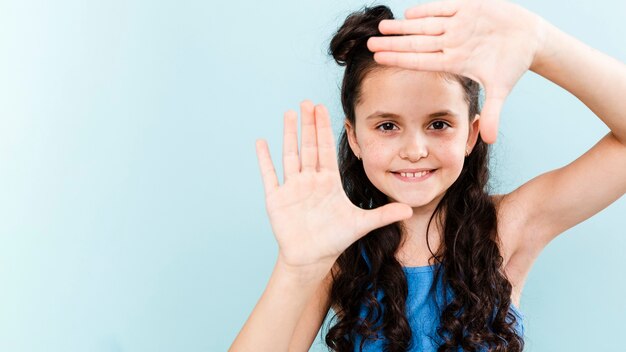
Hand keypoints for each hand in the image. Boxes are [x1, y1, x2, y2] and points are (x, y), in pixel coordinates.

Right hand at [255, 101, 412, 272]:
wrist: (311, 258)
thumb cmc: (334, 239)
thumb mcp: (361, 224)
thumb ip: (384, 215)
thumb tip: (411, 210)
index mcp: (328, 182)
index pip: (326, 149)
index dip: (324, 128)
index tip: (323, 108)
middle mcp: (310, 180)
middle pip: (309, 146)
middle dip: (308, 124)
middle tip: (306, 102)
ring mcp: (292, 188)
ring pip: (290, 155)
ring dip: (289, 134)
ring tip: (288, 113)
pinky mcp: (277, 199)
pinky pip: (270, 175)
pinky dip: (265, 160)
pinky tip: (261, 142)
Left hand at [366, 0, 546, 143]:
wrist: (529, 38)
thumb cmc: (512, 64)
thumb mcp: (501, 89)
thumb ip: (493, 112)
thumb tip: (491, 141)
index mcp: (454, 61)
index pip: (421, 61)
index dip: (400, 59)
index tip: (379, 60)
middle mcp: (451, 43)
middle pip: (416, 43)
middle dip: (393, 43)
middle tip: (370, 44)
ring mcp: (458, 25)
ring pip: (425, 25)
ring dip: (403, 26)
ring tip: (383, 27)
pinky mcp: (468, 7)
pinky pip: (443, 7)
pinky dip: (427, 9)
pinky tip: (408, 13)